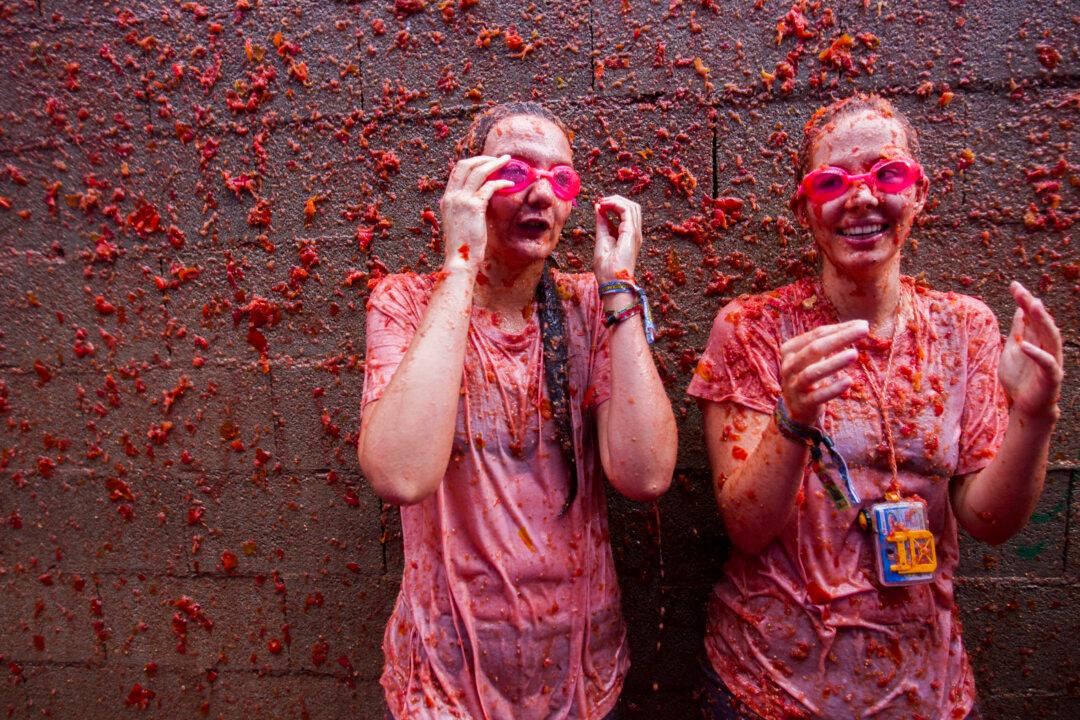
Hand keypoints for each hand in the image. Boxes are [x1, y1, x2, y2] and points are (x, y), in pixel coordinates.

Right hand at [439, 154, 513, 273]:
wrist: (460, 260)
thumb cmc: (463, 245)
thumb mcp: (460, 222)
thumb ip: (466, 208)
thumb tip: (481, 199)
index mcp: (447, 199)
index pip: (457, 171)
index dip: (473, 163)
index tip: (486, 163)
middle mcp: (451, 196)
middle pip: (465, 165)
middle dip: (483, 158)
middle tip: (498, 158)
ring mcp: (461, 200)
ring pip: (478, 171)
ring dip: (494, 164)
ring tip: (507, 161)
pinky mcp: (473, 207)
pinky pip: (489, 187)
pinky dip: (501, 182)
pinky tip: (510, 184)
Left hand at [593, 196, 641, 284]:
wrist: (612, 283)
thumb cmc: (607, 270)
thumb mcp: (602, 240)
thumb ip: (602, 224)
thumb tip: (599, 208)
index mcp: (629, 235)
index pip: (627, 213)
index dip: (614, 204)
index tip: (599, 204)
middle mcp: (635, 233)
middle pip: (632, 207)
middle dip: (616, 199)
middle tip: (601, 201)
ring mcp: (635, 233)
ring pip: (632, 206)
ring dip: (616, 200)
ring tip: (602, 202)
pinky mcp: (631, 233)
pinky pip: (627, 211)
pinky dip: (615, 204)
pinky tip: (604, 206)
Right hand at [779, 320, 868, 425]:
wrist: (796, 407)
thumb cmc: (809, 374)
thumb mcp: (815, 356)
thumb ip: (832, 340)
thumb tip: (862, 324)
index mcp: (790, 349)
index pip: (817, 334)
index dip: (840, 329)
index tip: (864, 324)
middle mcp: (788, 366)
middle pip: (814, 348)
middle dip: (840, 338)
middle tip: (864, 331)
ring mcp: (793, 386)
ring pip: (812, 372)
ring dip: (833, 363)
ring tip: (855, 354)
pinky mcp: (802, 404)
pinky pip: (818, 396)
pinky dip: (833, 389)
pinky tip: (849, 381)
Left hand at [999, 281, 1063, 420]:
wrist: (1024, 406)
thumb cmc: (1019, 378)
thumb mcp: (1013, 350)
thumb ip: (1018, 331)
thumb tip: (1019, 309)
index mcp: (1037, 339)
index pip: (1032, 316)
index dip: (1024, 300)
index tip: (1014, 285)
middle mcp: (1047, 347)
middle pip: (1042, 323)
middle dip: (1033, 306)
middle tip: (1023, 291)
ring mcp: (1051, 361)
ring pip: (1051, 337)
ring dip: (1042, 322)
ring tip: (1032, 306)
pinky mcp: (1051, 377)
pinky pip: (1047, 363)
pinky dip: (1037, 353)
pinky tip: (1025, 345)